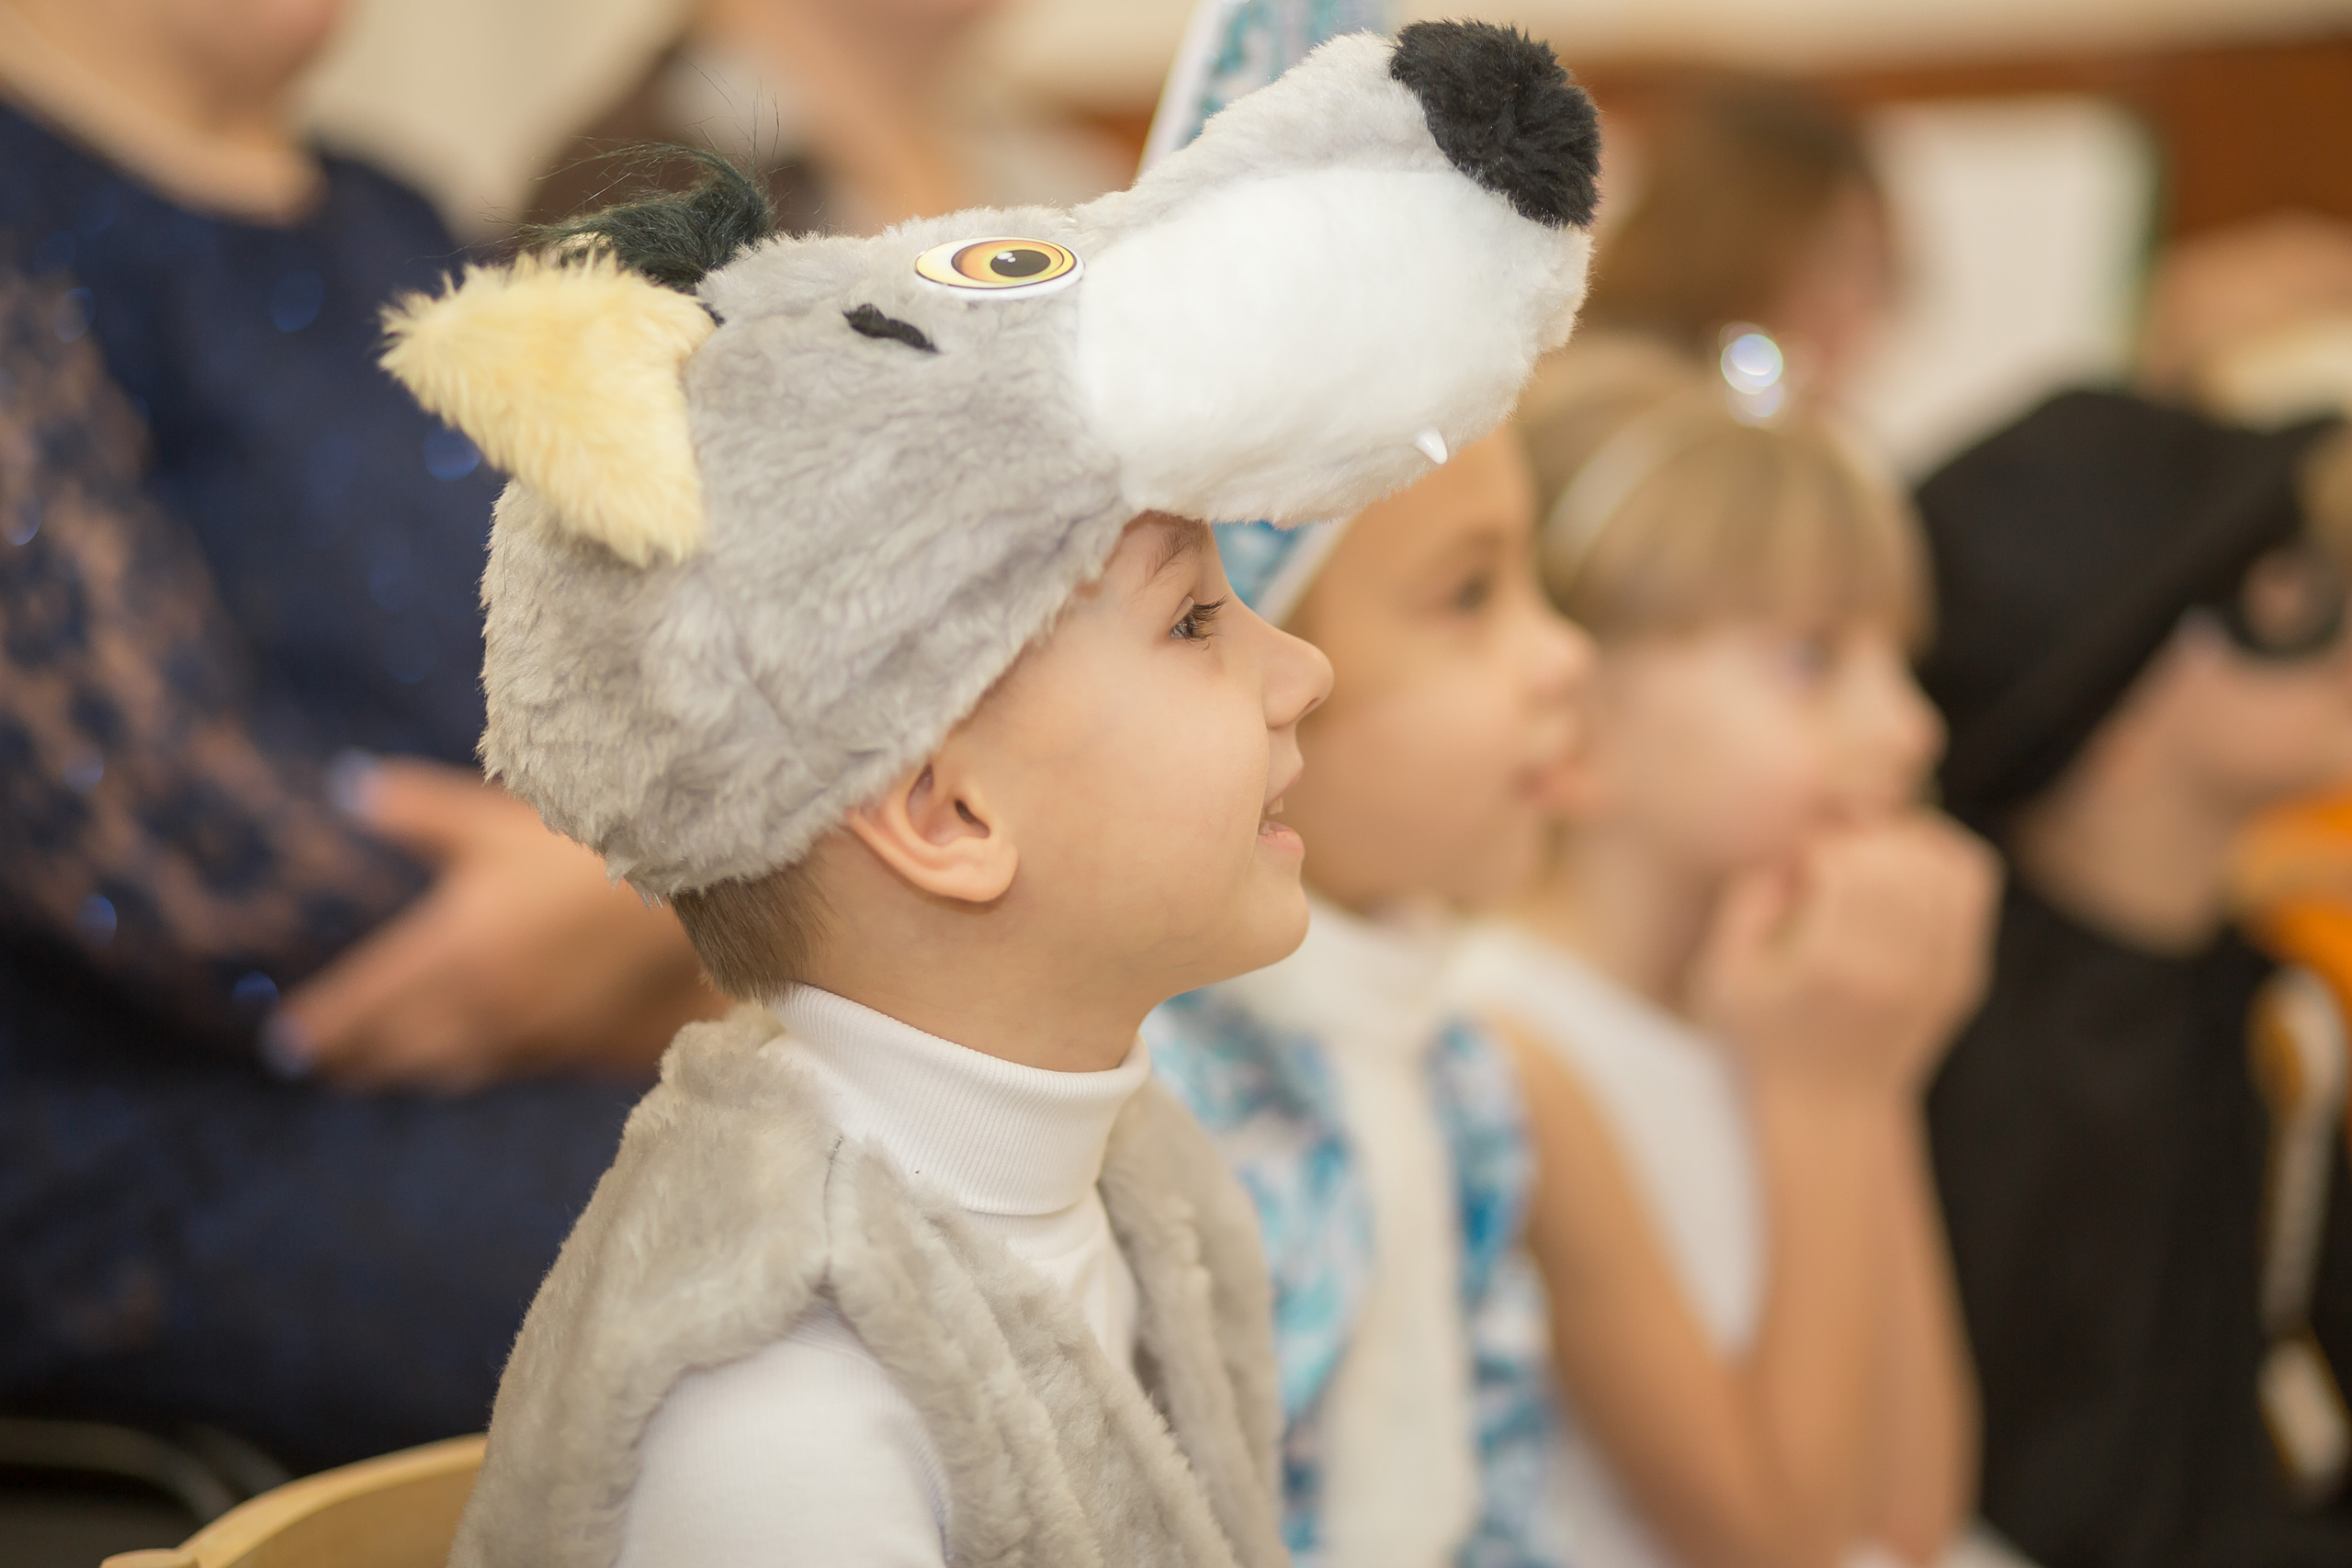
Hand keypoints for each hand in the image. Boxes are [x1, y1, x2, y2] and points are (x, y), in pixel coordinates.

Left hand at [276, 759, 724, 1091]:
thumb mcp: (499, 820)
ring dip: (409, 1071)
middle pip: (398, 1050)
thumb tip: (347, 789)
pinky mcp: (579, 1053)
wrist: (697, 898)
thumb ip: (418, 812)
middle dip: (355, 1057)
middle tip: (324, 1063)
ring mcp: (534, 1038)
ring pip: (451, 1070)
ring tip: (387, 1070)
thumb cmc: (592, 847)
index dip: (322, 1024)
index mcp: (451, 950)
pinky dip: (477, 1067)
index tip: (287, 1041)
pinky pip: (510, 1071)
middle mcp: (483, 1007)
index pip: (364, 1002)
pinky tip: (479, 1056)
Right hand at [1690, 812, 1999, 1097]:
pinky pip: (1973, 890)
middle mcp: (1894, 970)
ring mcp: (1939, 975)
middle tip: (1841, 849)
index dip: (1822, 845)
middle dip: (1866, 836)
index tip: (1804, 863)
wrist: (1834, 1111)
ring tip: (1876, 852)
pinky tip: (1909, 865)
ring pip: (1947, 866)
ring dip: (1909, 842)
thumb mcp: (1724, 977)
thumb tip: (1794, 853)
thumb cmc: (1766, 1041)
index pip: (1848, 866)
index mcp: (1830, 968)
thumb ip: (1746, 902)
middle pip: (1901, 860)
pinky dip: (1945, 860)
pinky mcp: (1964, 977)